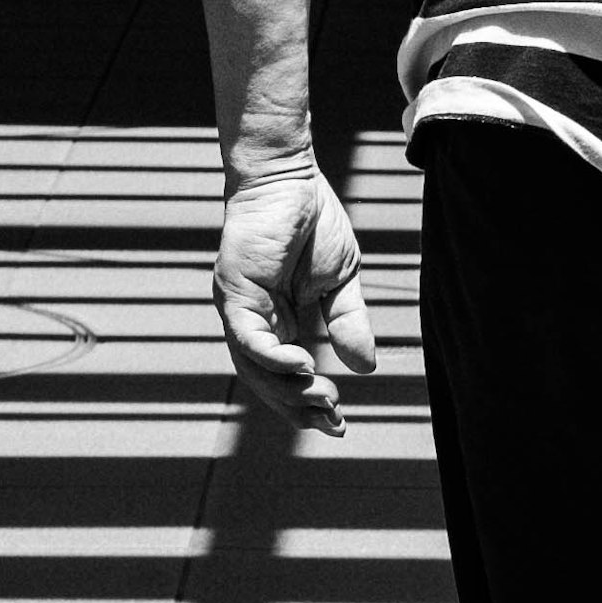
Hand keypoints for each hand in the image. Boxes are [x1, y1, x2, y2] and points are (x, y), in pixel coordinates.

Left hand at [214, 165, 375, 433]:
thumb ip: (349, 322)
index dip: (308, 405)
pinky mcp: (234, 291)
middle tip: (332, 420)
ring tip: (322, 399)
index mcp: (277, 323)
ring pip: (254, 367)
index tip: (338, 425)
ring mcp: (239, 309)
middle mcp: (252, 322)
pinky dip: (273, 357)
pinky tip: (302, 366)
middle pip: (267, 382)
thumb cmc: (311, 222)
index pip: (286, 378)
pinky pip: (248, 337)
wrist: (290, 177)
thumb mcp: (342, 282)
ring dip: (287, 389)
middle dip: (299, 407)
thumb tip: (367, 368)